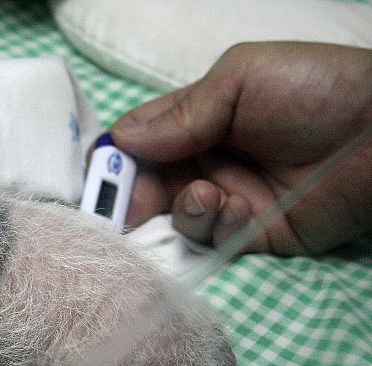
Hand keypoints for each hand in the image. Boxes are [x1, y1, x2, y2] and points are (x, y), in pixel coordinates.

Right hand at [110, 42, 371, 255]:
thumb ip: (180, 114)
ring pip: (173, 216)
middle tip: (120, 210)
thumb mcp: (240, 81)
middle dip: (131, 197)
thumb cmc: (314, 90)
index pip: (140, 141)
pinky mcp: (249, 233)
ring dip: (180, 208)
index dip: (116, 158)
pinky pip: (209, 238)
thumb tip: (120, 141)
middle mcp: (205, 160)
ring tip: (206, 194)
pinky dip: (212, 224)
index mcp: (197, 119)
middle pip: (147, 186)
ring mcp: (226, 198)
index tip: (98, 176)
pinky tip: (233, 206)